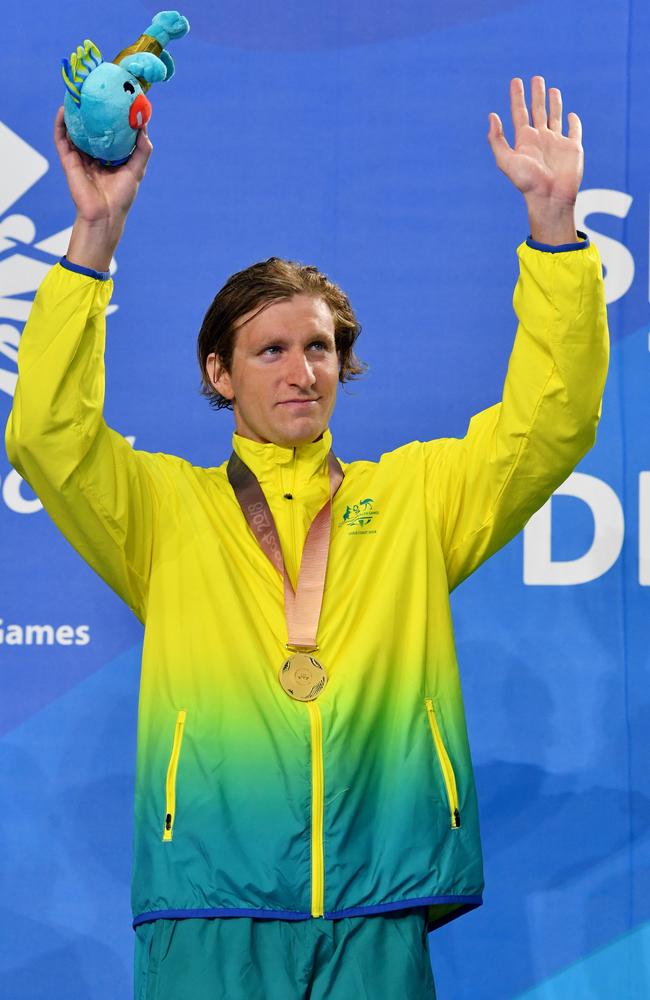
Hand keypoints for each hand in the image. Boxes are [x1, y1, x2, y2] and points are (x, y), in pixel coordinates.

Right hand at [54, 107, 152, 270]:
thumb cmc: (121, 197)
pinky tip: (64, 109)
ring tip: (75, 93)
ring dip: (73, 112)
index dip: (111, 114)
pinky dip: (61, 124)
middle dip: (90, 108)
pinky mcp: (68, 160)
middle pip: (90, 126)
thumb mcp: (136, 170)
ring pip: (74, 129)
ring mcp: (80, 156)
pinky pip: (61, 138)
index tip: (116, 96)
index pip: (109, 130)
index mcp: (109, 155)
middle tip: (93, 88)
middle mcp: (93, 153)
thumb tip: (143, 126)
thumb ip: (142, 150)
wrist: (105, 215)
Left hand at [488, 77, 581, 244]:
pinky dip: (574, 122)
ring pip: (555, 117)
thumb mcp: (506, 160)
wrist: (549, 197)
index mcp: (525, 140)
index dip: (517, 97)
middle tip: (536, 78)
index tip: (516, 81)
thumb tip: (492, 116)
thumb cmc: (527, 182)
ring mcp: (557, 143)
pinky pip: (574, 131)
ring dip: (554, 103)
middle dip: (536, 94)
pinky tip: (571, 115)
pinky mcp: (573, 148)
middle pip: (537, 111)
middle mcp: (540, 139)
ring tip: (552, 89)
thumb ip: (497, 140)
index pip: (519, 113)